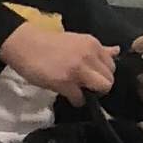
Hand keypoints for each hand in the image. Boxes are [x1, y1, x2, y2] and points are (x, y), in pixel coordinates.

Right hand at [1, 20, 120, 100]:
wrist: (25, 45)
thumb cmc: (49, 44)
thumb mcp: (77, 41)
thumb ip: (97, 50)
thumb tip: (117, 50)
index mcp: (93, 44)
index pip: (112, 65)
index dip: (104, 74)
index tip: (93, 76)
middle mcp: (89, 55)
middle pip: (109, 79)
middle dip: (100, 86)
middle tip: (88, 86)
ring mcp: (78, 70)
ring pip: (102, 88)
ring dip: (93, 94)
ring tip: (81, 91)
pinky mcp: (65, 83)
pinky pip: (80, 98)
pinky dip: (76, 101)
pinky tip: (69, 95)